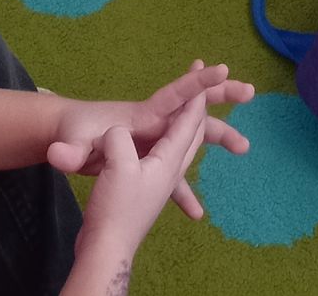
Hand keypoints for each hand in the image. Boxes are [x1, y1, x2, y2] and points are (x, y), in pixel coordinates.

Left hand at [49, 63, 252, 220]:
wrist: (65, 137)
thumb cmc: (71, 134)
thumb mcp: (70, 144)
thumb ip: (68, 150)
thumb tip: (54, 155)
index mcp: (143, 116)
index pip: (175, 95)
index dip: (198, 82)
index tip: (222, 68)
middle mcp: (153, 123)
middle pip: (194, 107)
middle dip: (222, 95)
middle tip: (250, 90)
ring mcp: (152, 139)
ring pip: (193, 136)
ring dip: (218, 137)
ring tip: (244, 146)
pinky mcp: (147, 157)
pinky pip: (176, 170)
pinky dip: (187, 189)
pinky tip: (195, 213)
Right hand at [66, 100, 206, 290]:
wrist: (105, 249)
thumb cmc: (116, 207)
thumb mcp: (117, 166)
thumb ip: (119, 140)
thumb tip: (116, 129)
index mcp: (169, 159)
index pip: (189, 121)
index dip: (197, 94)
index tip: (203, 68)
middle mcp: (170, 169)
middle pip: (195, 133)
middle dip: (202, 108)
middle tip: (212, 83)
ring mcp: (159, 182)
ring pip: (182, 147)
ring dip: (189, 126)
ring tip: (193, 111)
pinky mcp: (145, 191)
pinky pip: (164, 160)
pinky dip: (169, 145)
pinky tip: (160, 151)